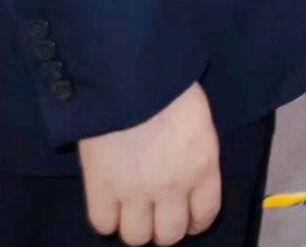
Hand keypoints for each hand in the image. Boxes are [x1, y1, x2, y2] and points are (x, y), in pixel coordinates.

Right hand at [78, 82, 218, 246]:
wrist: (131, 74)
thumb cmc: (171, 87)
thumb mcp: (200, 122)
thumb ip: (197, 156)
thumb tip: (188, 176)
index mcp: (203, 167)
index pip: (205, 216)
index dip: (195, 221)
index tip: (186, 217)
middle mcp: (172, 188)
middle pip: (169, 235)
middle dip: (164, 228)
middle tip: (156, 214)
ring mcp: (134, 192)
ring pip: (136, 237)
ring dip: (135, 226)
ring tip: (131, 210)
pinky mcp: (101, 188)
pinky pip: (102, 224)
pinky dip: (106, 218)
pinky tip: (109, 203)